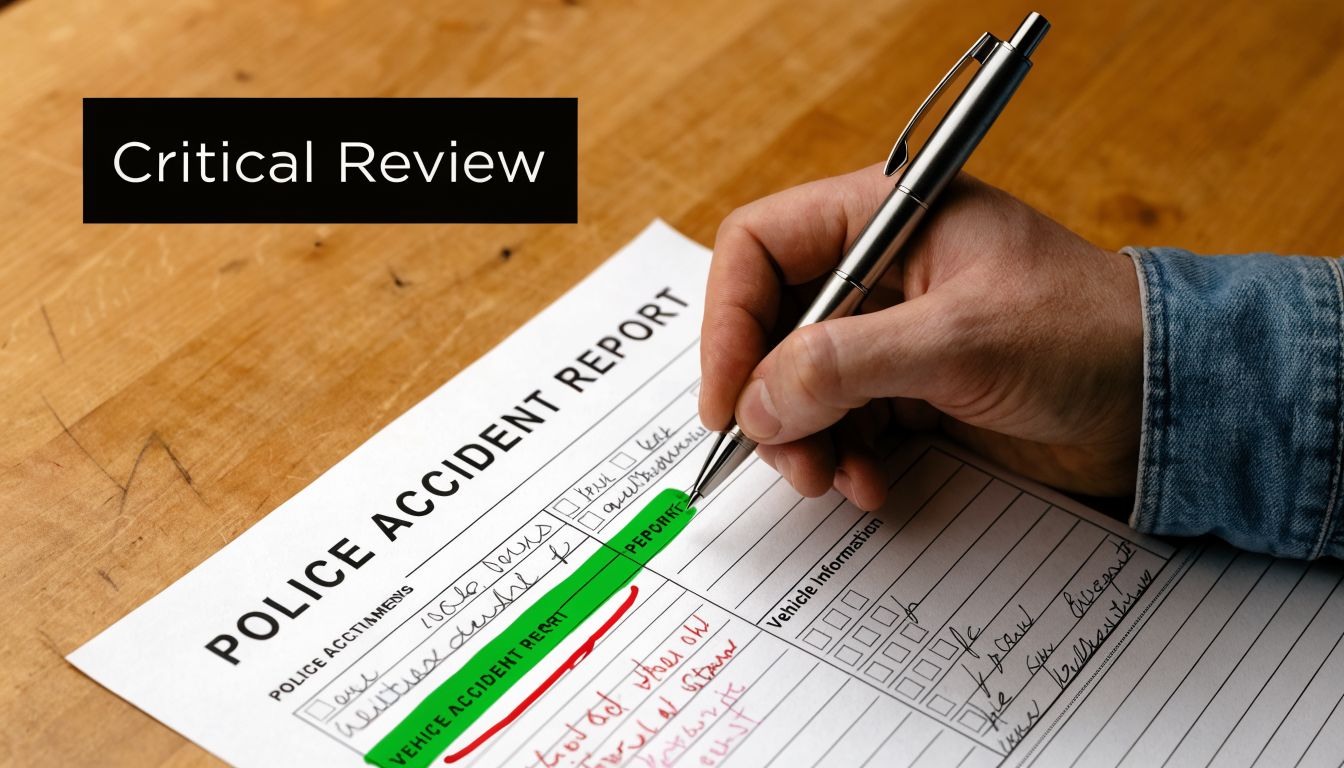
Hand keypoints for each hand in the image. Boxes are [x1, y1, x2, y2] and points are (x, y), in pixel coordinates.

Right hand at [699, 166, 1142, 509]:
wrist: (1167, 403)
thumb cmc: (1087, 333)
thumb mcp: (960, 340)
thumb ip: (846, 365)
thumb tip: (755, 402)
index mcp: (882, 218)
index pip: (760, 250)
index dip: (729, 320)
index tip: (726, 397)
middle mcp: (875, 272)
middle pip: (769, 326)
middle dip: (768, 397)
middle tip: (785, 455)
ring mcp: (890, 334)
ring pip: (797, 385)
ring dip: (803, 439)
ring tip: (832, 479)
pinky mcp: (909, 390)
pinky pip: (841, 425)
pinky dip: (843, 460)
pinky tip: (872, 486)